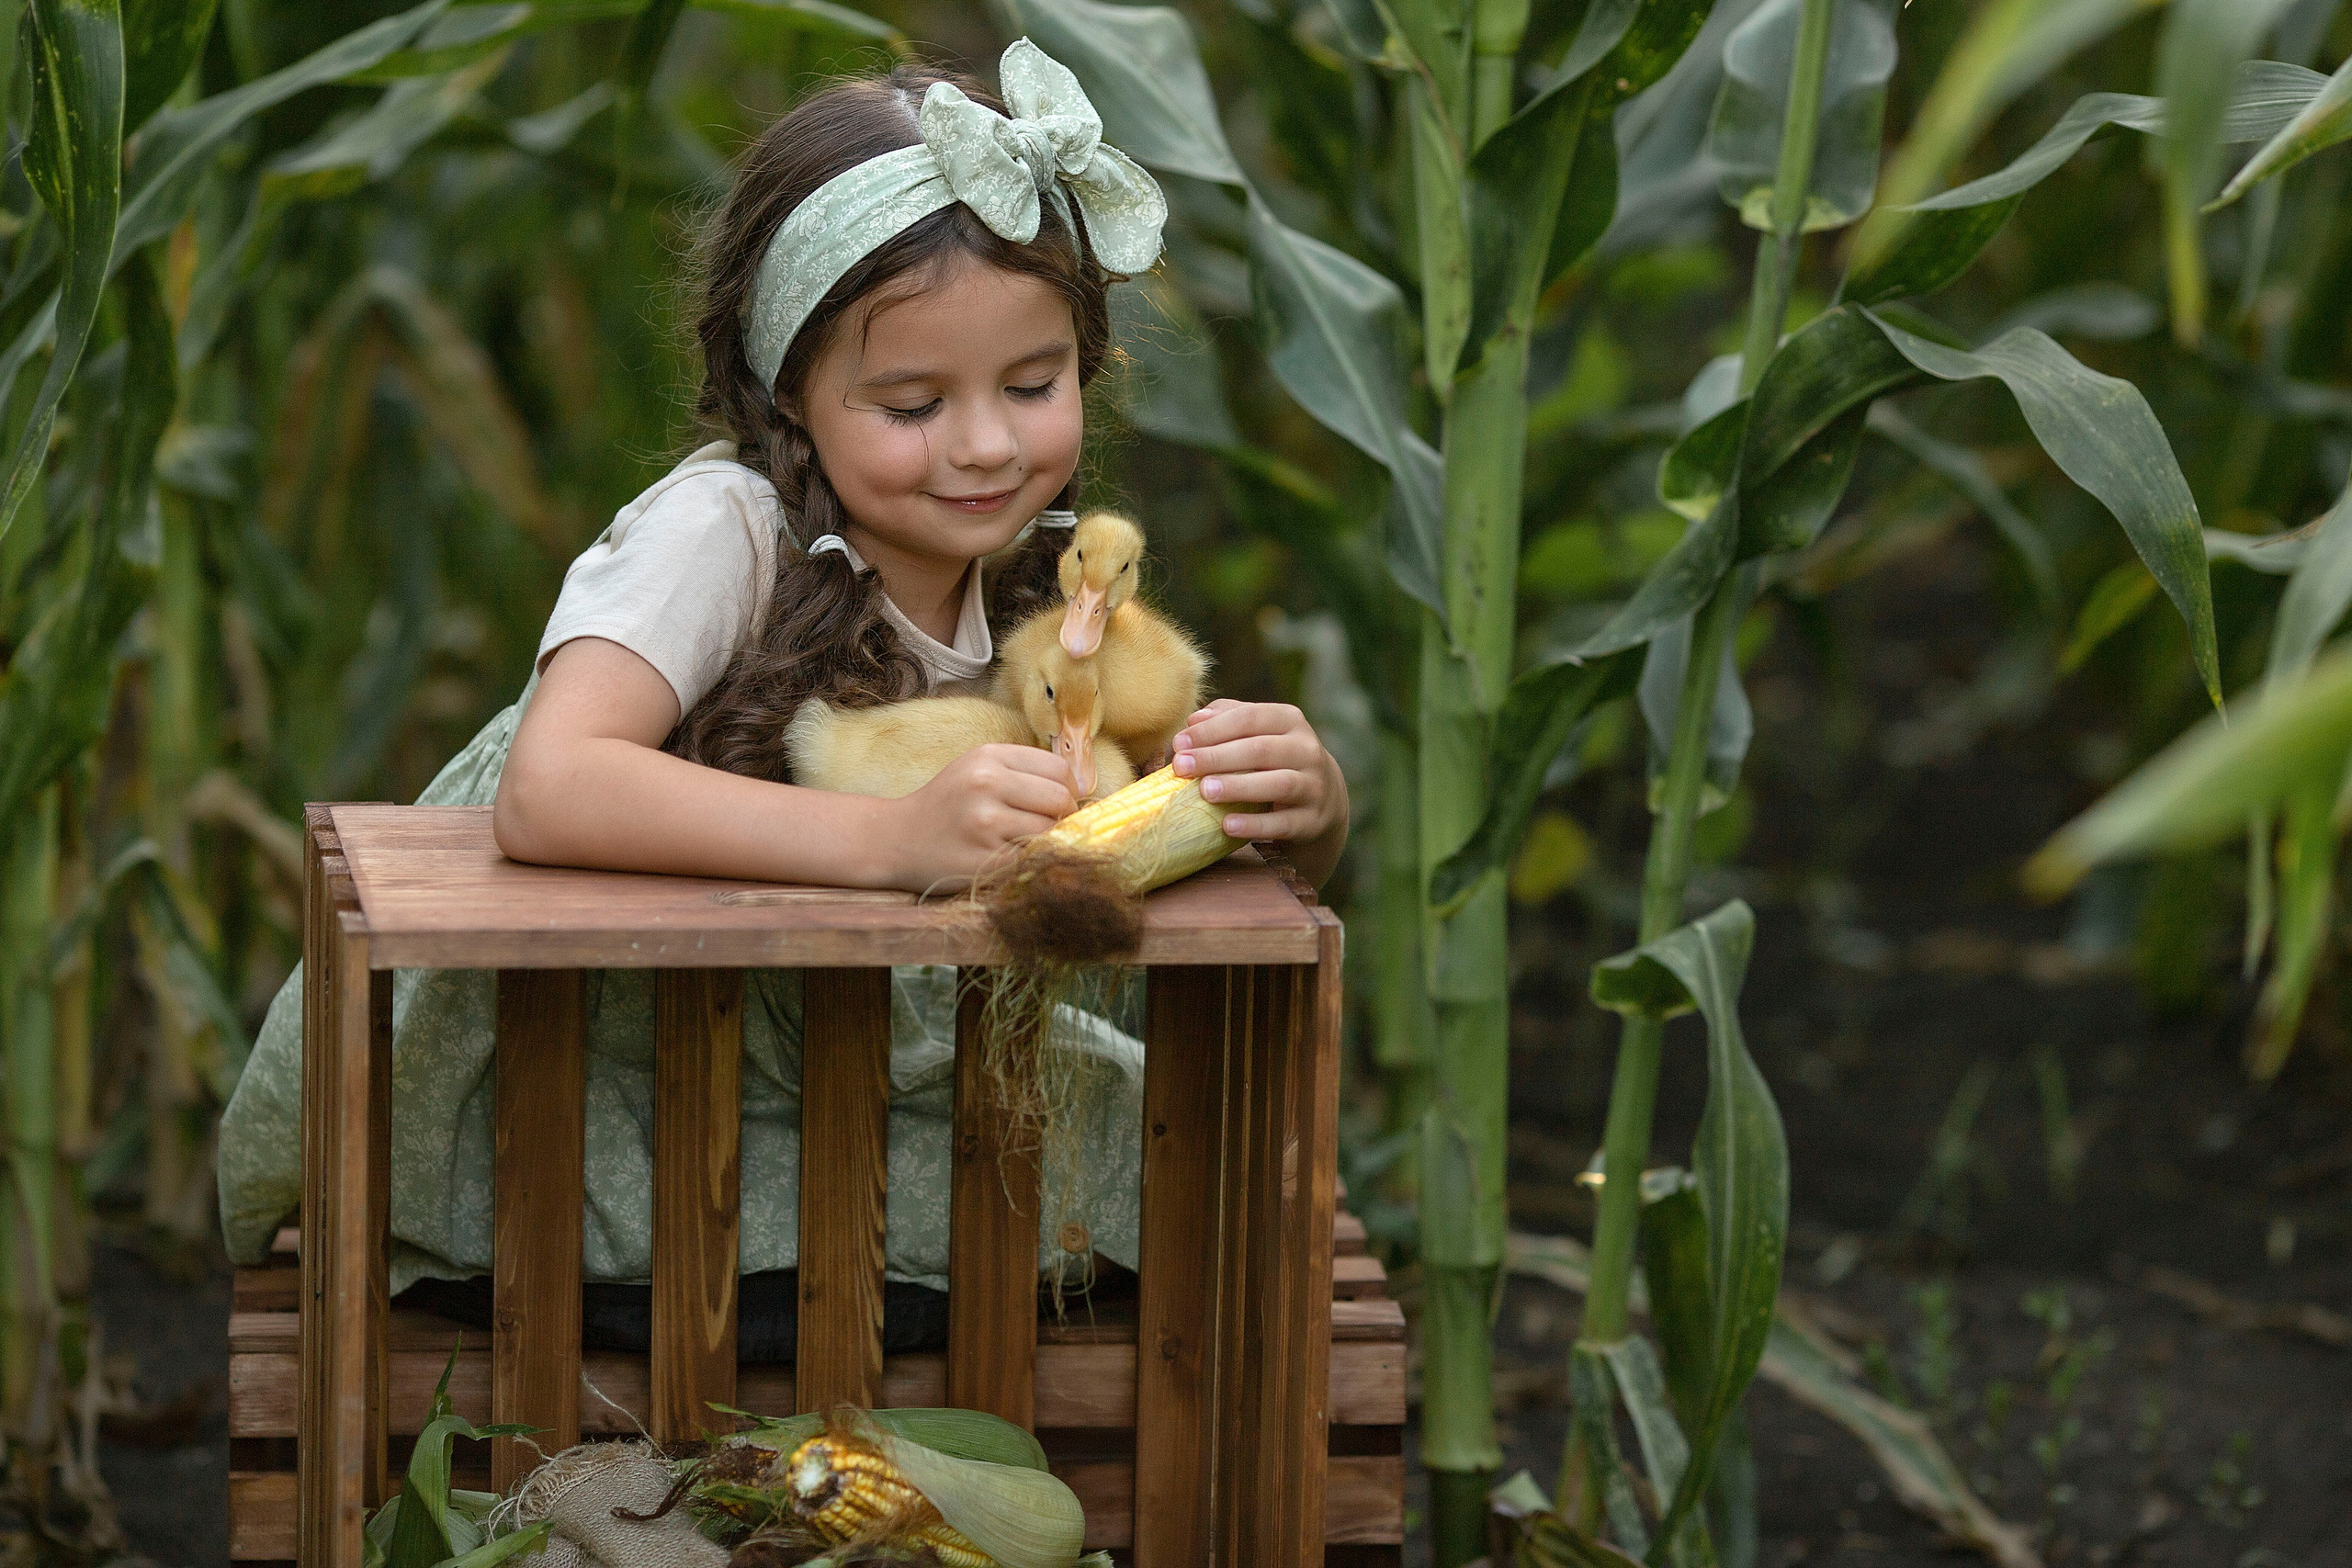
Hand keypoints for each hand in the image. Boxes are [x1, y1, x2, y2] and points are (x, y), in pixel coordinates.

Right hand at [886, 744, 1076, 889]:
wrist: (896, 839)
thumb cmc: (946, 804)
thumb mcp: (976, 769)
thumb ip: (1022, 771)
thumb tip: (1080, 789)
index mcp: (988, 757)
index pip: (1058, 769)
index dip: (1068, 789)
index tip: (1060, 802)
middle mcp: (986, 784)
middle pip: (1059, 799)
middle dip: (1062, 816)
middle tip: (1047, 825)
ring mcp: (985, 823)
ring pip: (1049, 831)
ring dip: (1043, 840)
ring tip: (1018, 841)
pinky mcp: (985, 860)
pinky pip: (1031, 858)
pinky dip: (1028, 860)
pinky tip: (1007, 857)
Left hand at [1170, 700, 1347, 849]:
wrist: (1323, 798)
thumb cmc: (1275, 759)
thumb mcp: (1258, 732)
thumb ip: (1227, 719)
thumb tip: (1194, 719)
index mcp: (1289, 721)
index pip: (1249, 718)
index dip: (1211, 730)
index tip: (1179, 744)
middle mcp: (1307, 750)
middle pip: (1261, 749)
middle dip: (1217, 757)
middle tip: (1182, 767)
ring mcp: (1314, 786)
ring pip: (1279, 784)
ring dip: (1239, 787)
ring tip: (1205, 791)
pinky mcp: (1312, 820)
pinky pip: (1284, 823)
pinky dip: (1255, 825)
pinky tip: (1227, 825)